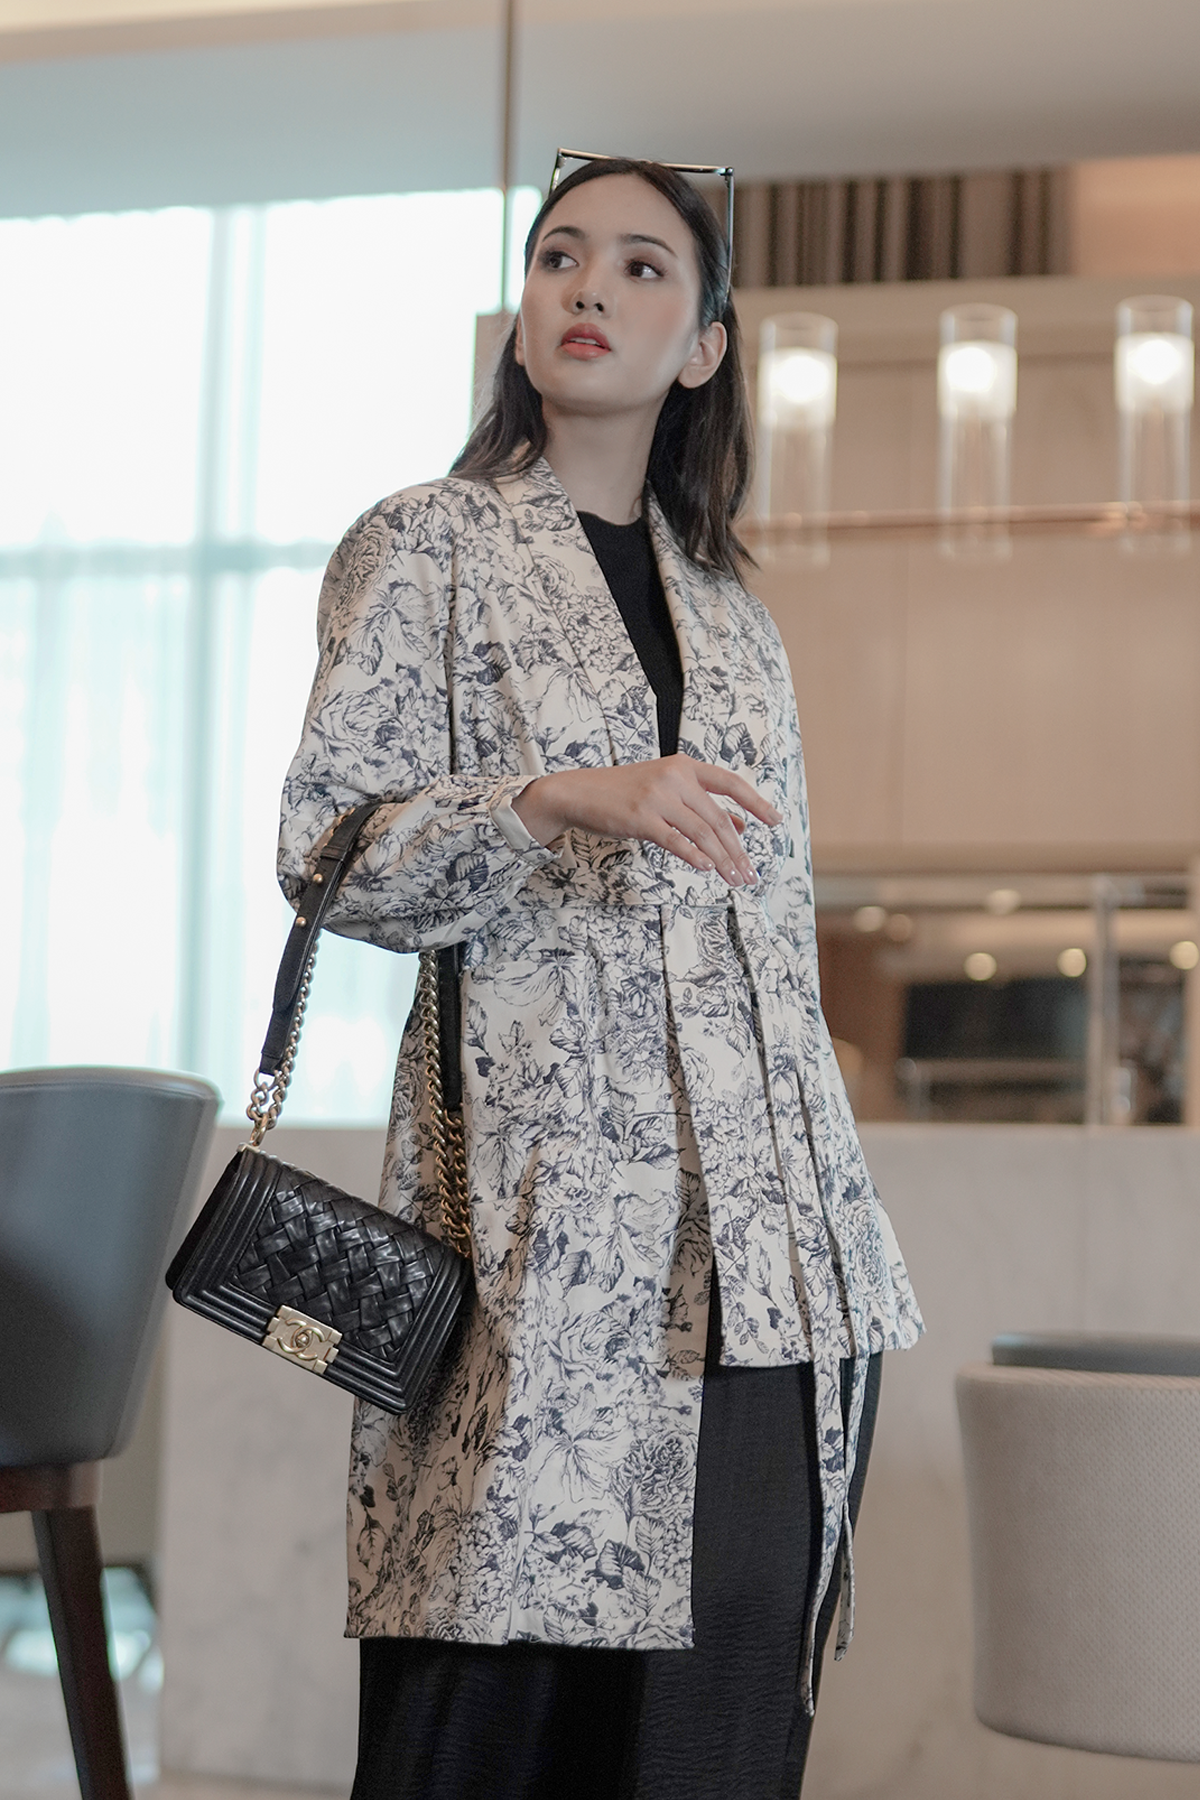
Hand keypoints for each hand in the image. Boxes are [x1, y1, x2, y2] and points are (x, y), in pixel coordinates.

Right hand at [512, 753, 782, 886]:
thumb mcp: (666, 791)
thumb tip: (742, 825)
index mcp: (684, 766)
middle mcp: (674, 777)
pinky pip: (676, 841)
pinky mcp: (641, 818)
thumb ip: (701, 805)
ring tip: (735, 880)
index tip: (776, 822)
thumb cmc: (624, 794)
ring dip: (723, 860)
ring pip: (702, 833)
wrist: (579, 793)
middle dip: (738, 850)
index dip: (756, 802)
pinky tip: (707, 869)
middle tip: (750, 874)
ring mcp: (658, 797)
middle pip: (718, 818)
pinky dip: (695, 856)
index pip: (730, 783)